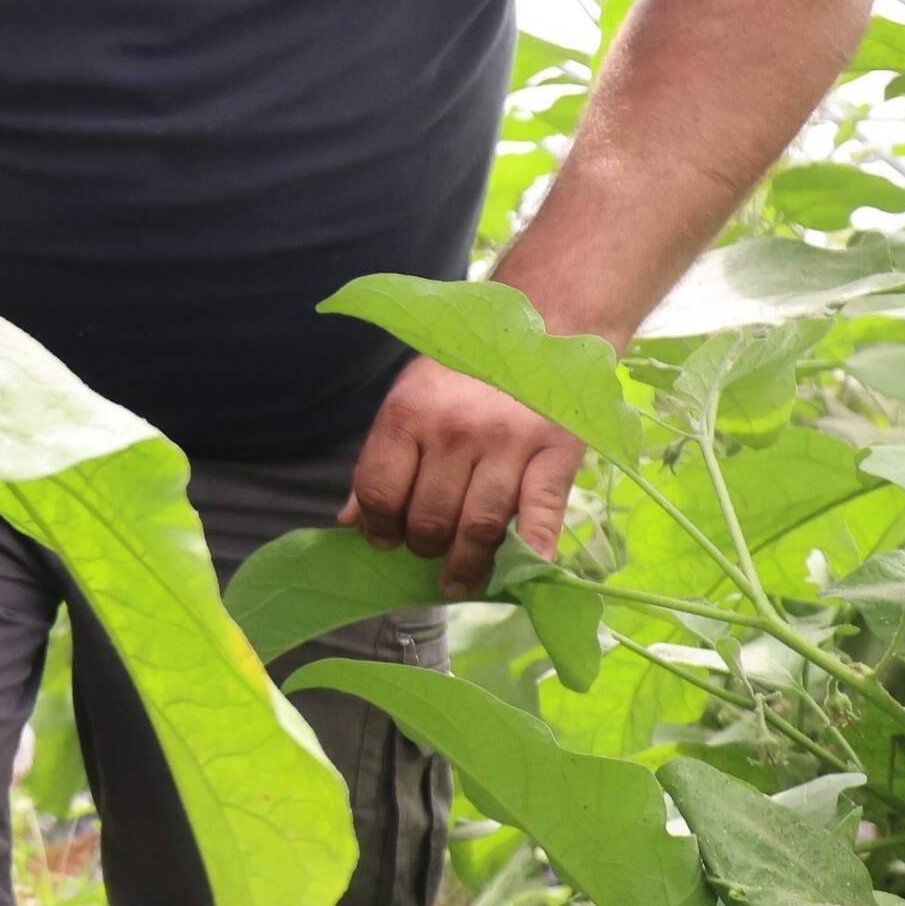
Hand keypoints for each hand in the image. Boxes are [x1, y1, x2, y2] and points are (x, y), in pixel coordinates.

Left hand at [342, 356, 585, 593]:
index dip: (379, 529)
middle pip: (429, 518)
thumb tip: (349, 522)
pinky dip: (534, 547)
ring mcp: (507, 442)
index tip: (387, 541)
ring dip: (467, 565)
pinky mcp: (555, 451)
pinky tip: (526, 567)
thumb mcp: (411, 401)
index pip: (380, 493)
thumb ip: (382, 461)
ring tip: (460, 580)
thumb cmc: (466, 371)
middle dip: (424, 548)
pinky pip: (541, 512)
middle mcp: (454, 429)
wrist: (543, 325)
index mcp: (408, 414)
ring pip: (479, 527)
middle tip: (430, 553)